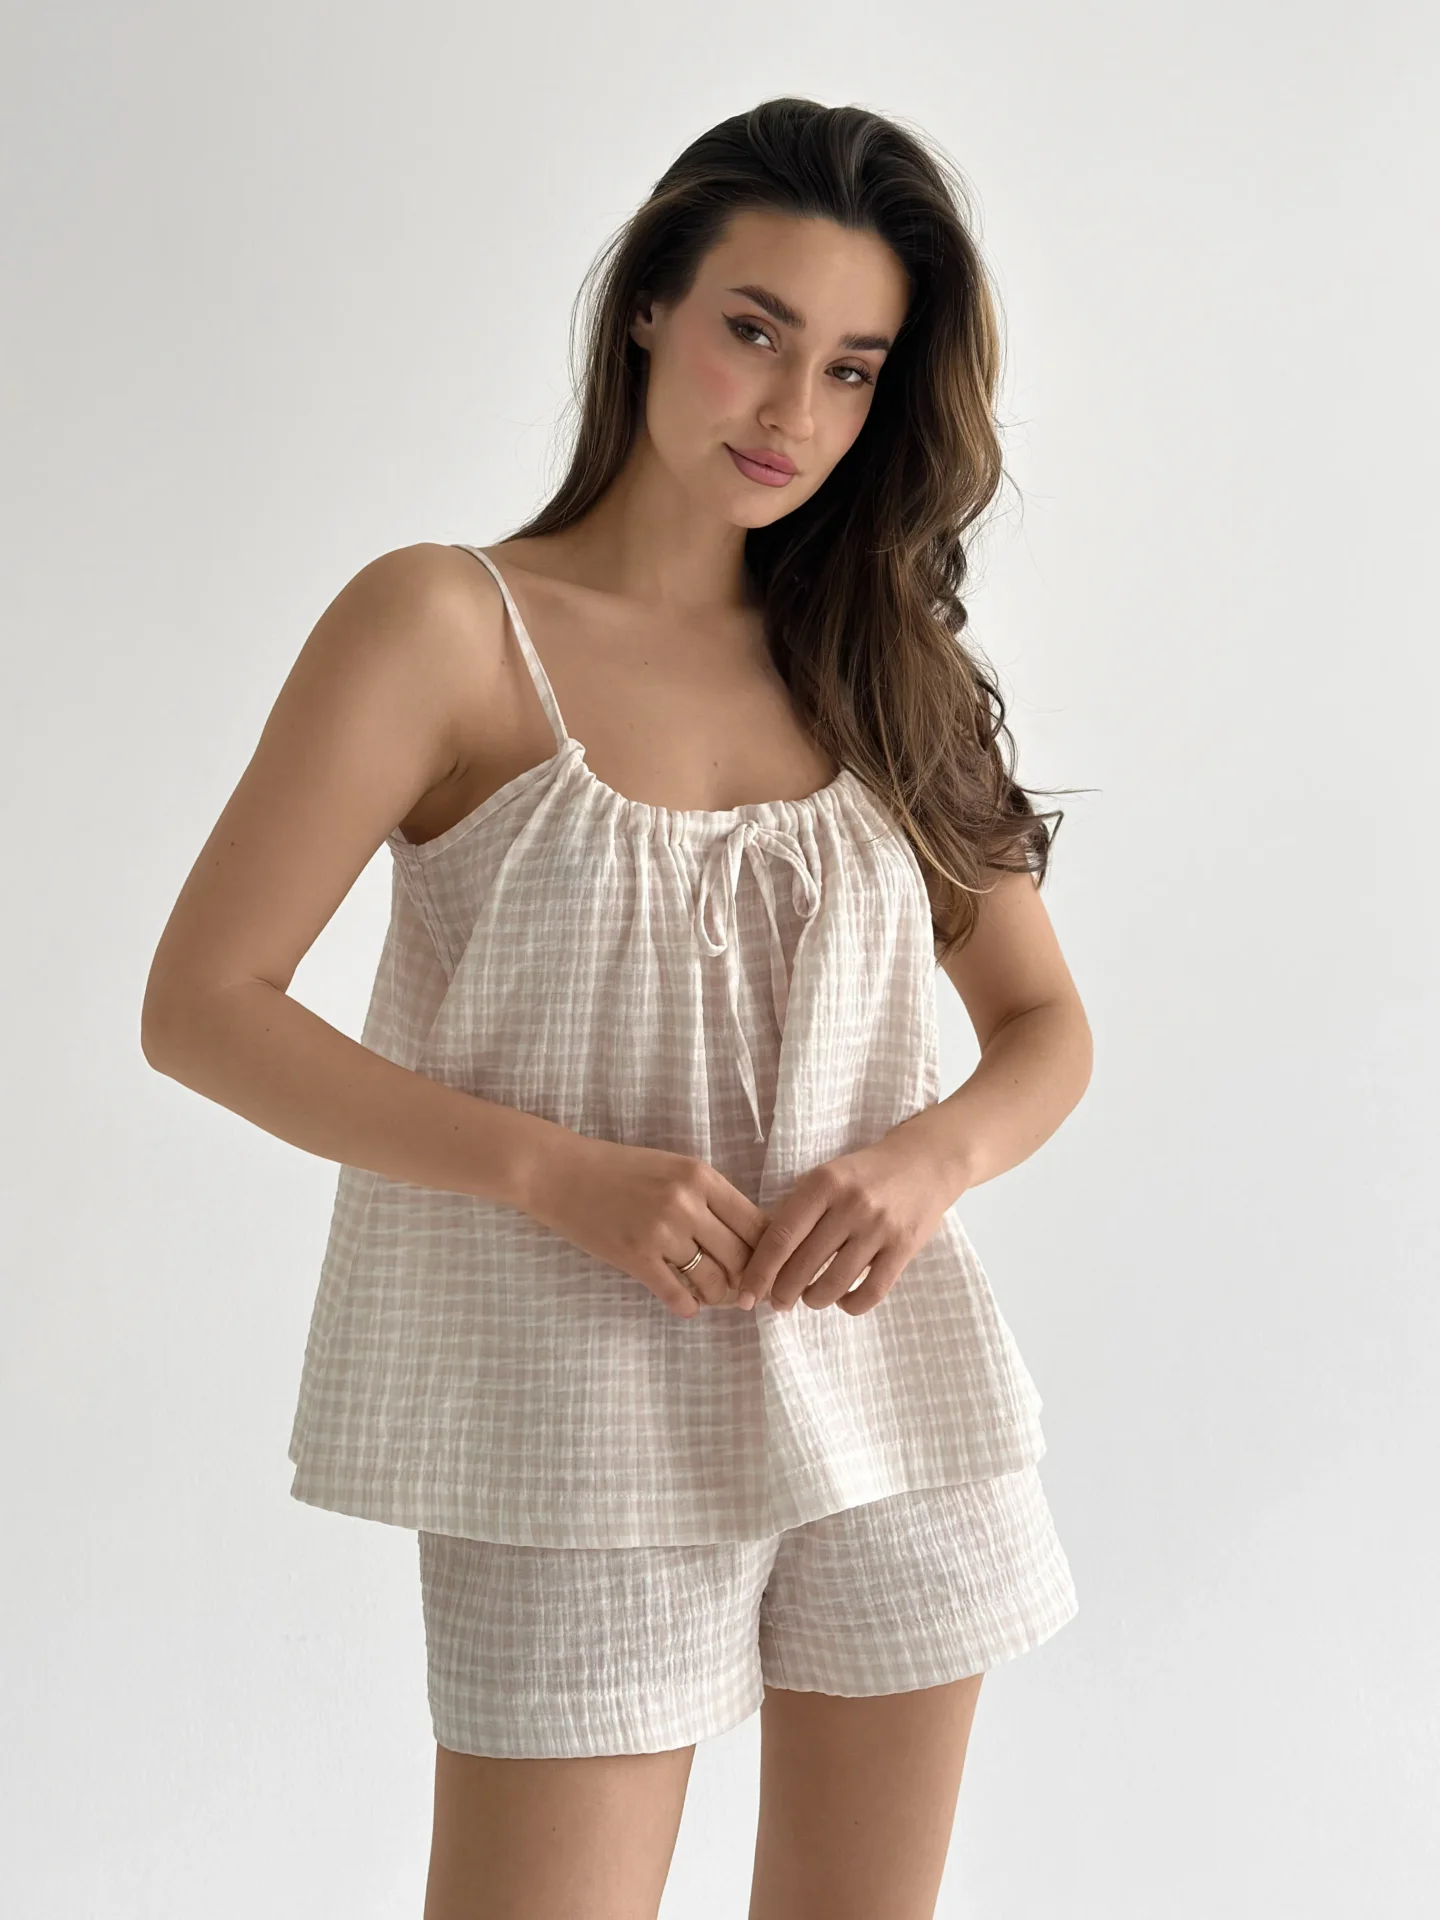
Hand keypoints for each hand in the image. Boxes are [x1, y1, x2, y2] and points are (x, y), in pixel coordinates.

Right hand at [524, 1133, 769, 1318]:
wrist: (560, 1172)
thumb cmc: (618, 1169)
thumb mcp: (672, 1168)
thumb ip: (709, 1197)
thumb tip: (749, 1237)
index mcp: (701, 1176)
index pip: (756, 1223)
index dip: (769, 1253)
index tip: (770, 1269)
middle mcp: (687, 1203)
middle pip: (741, 1257)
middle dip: (749, 1281)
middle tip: (748, 1294)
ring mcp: (660, 1232)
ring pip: (714, 1280)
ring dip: (720, 1296)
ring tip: (715, 1297)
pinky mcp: (635, 1257)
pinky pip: (677, 1294)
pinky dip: (689, 1306)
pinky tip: (688, 1305)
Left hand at [736, 1125, 963, 1316]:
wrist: (926, 1161)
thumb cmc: (866, 1174)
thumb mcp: (827, 1176)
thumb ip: (798, 1210)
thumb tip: (762, 1259)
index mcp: (823, 1183)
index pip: (781, 1237)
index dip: (759, 1272)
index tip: (744, 1295)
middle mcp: (851, 1205)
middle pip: (803, 1266)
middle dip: (782, 1293)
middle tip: (777, 1302)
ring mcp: (880, 1228)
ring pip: (835, 1284)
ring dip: (815, 1300)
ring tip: (810, 1298)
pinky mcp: (904, 1248)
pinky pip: (870, 1293)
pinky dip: (850, 1305)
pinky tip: (843, 1299)